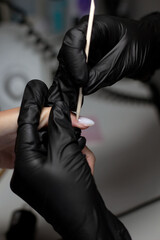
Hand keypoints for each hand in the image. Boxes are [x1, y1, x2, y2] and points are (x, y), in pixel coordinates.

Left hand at [10, 80, 130, 238]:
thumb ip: (60, 126)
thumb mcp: (65, 152)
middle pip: (44, 134)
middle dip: (65, 135)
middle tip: (78, 134)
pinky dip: (73, 159)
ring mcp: (37, 173)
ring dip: (73, 149)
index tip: (39, 87)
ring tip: (83, 161)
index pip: (27, 122)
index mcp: (25, 160)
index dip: (35, 102)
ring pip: (55, 146)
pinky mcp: (47, 177)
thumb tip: (60, 110)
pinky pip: (58, 158)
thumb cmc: (72, 196)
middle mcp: (27, 167)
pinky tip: (82, 166)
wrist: (87, 221)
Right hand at [56, 12, 159, 97]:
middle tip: (77, 92)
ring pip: (68, 67)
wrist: (146, 50)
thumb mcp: (125, 58)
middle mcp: (86, 39)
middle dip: (71, 75)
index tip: (82, 80)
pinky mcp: (86, 65)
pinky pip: (75, 76)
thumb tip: (86, 87)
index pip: (74, 40)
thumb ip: (104, 73)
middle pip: (67, 55)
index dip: (75, 61)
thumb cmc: (140, 44)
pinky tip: (77, 97)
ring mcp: (85, 53)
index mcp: (95, 27)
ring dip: (71, 84)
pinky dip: (75, 87)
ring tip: (75, 98)